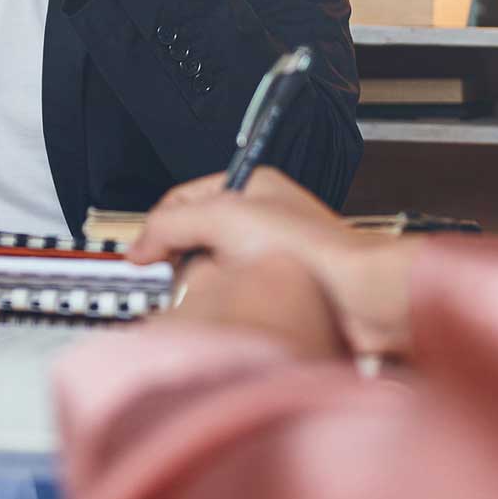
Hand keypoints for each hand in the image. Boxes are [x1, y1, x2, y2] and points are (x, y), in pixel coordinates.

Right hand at [132, 169, 421, 358]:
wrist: (358, 298)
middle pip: (197, 237)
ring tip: (212, 294)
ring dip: (206, 285)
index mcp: (253, 187)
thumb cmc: (309, 250)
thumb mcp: (223, 218)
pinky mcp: (279, 291)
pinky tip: (232, 311)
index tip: (141, 257)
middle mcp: (262, 218)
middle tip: (171, 278)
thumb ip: (172, 225)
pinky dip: (228, 305)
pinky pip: (236, 297)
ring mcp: (270, 255)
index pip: (185, 198)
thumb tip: (139, 247)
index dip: (159, 225)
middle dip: (183, 258)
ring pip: (214, 272)